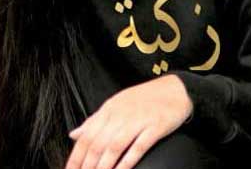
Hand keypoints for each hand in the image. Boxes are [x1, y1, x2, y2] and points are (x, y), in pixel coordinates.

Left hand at [65, 74, 192, 168]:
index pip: (86, 136)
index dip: (76, 157)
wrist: (176, 89)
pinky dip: (127, 161)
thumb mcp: (117, 104)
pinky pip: (139, 146)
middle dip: (87, 166)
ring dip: (104, 166)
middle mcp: (121, 114)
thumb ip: (95, 120)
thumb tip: (74, 134)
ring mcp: (139, 120)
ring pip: (115, 146)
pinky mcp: (156, 126)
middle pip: (98, 143)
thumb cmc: (145, 99)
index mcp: (109, 110)